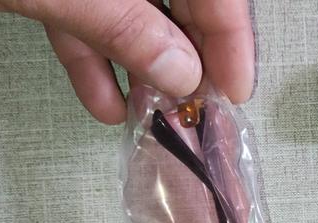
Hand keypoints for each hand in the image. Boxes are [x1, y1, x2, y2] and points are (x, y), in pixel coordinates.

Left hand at [0, 0, 254, 123]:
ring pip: (131, 8)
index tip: (234, 88)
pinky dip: (91, 56)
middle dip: (188, 54)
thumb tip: (182, 71)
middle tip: (199, 110)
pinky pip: (83, 13)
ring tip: (154, 115)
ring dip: (143, 63)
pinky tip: (102, 101)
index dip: (228, 35)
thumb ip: (124, 27)